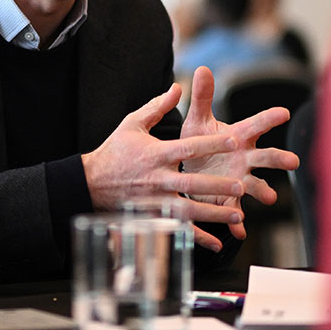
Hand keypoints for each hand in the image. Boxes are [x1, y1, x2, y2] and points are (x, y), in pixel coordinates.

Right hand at [82, 82, 255, 250]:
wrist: (90, 182)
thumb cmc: (114, 151)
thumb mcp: (132, 124)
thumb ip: (156, 107)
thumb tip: (177, 87)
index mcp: (156, 153)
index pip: (188, 147)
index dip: (211, 144)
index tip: (233, 141)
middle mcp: (157, 178)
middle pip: (192, 183)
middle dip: (217, 185)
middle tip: (240, 185)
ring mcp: (155, 200)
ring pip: (188, 209)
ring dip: (214, 214)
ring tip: (237, 215)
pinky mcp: (153, 216)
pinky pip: (178, 227)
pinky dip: (197, 237)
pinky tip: (216, 242)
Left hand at [180, 66, 299, 239]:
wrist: (188, 170)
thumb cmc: (198, 142)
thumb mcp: (197, 121)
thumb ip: (202, 97)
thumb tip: (202, 68)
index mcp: (239, 137)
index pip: (257, 124)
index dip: (270, 119)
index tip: (283, 112)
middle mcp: (245, 159)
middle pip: (266, 157)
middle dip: (279, 159)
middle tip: (293, 162)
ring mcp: (240, 180)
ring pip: (257, 186)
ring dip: (264, 191)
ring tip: (269, 198)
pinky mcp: (229, 200)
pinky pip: (236, 212)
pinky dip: (237, 224)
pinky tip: (239, 233)